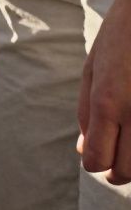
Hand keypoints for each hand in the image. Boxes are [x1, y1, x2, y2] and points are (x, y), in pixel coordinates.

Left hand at [78, 0, 130, 184]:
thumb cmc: (122, 37)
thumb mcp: (93, 69)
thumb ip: (86, 112)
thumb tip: (82, 150)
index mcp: (108, 103)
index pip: (98, 159)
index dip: (96, 165)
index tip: (98, 160)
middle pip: (128, 171)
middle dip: (119, 173)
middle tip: (116, 167)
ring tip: (128, 142)